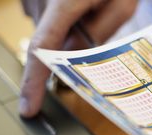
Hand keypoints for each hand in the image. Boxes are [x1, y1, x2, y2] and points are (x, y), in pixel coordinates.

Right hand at [19, 0, 136, 116]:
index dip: (34, 82)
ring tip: (87, 6)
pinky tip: (75, 2)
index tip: (29, 107)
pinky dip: (59, 19)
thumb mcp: (122, 5)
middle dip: (67, 49)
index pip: (43, 50)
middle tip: (91, 26)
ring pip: (45, 30)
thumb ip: (100, 35)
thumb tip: (76, 59)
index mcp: (63, 1)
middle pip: (47, 43)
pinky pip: (42, 16)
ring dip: (66, 31)